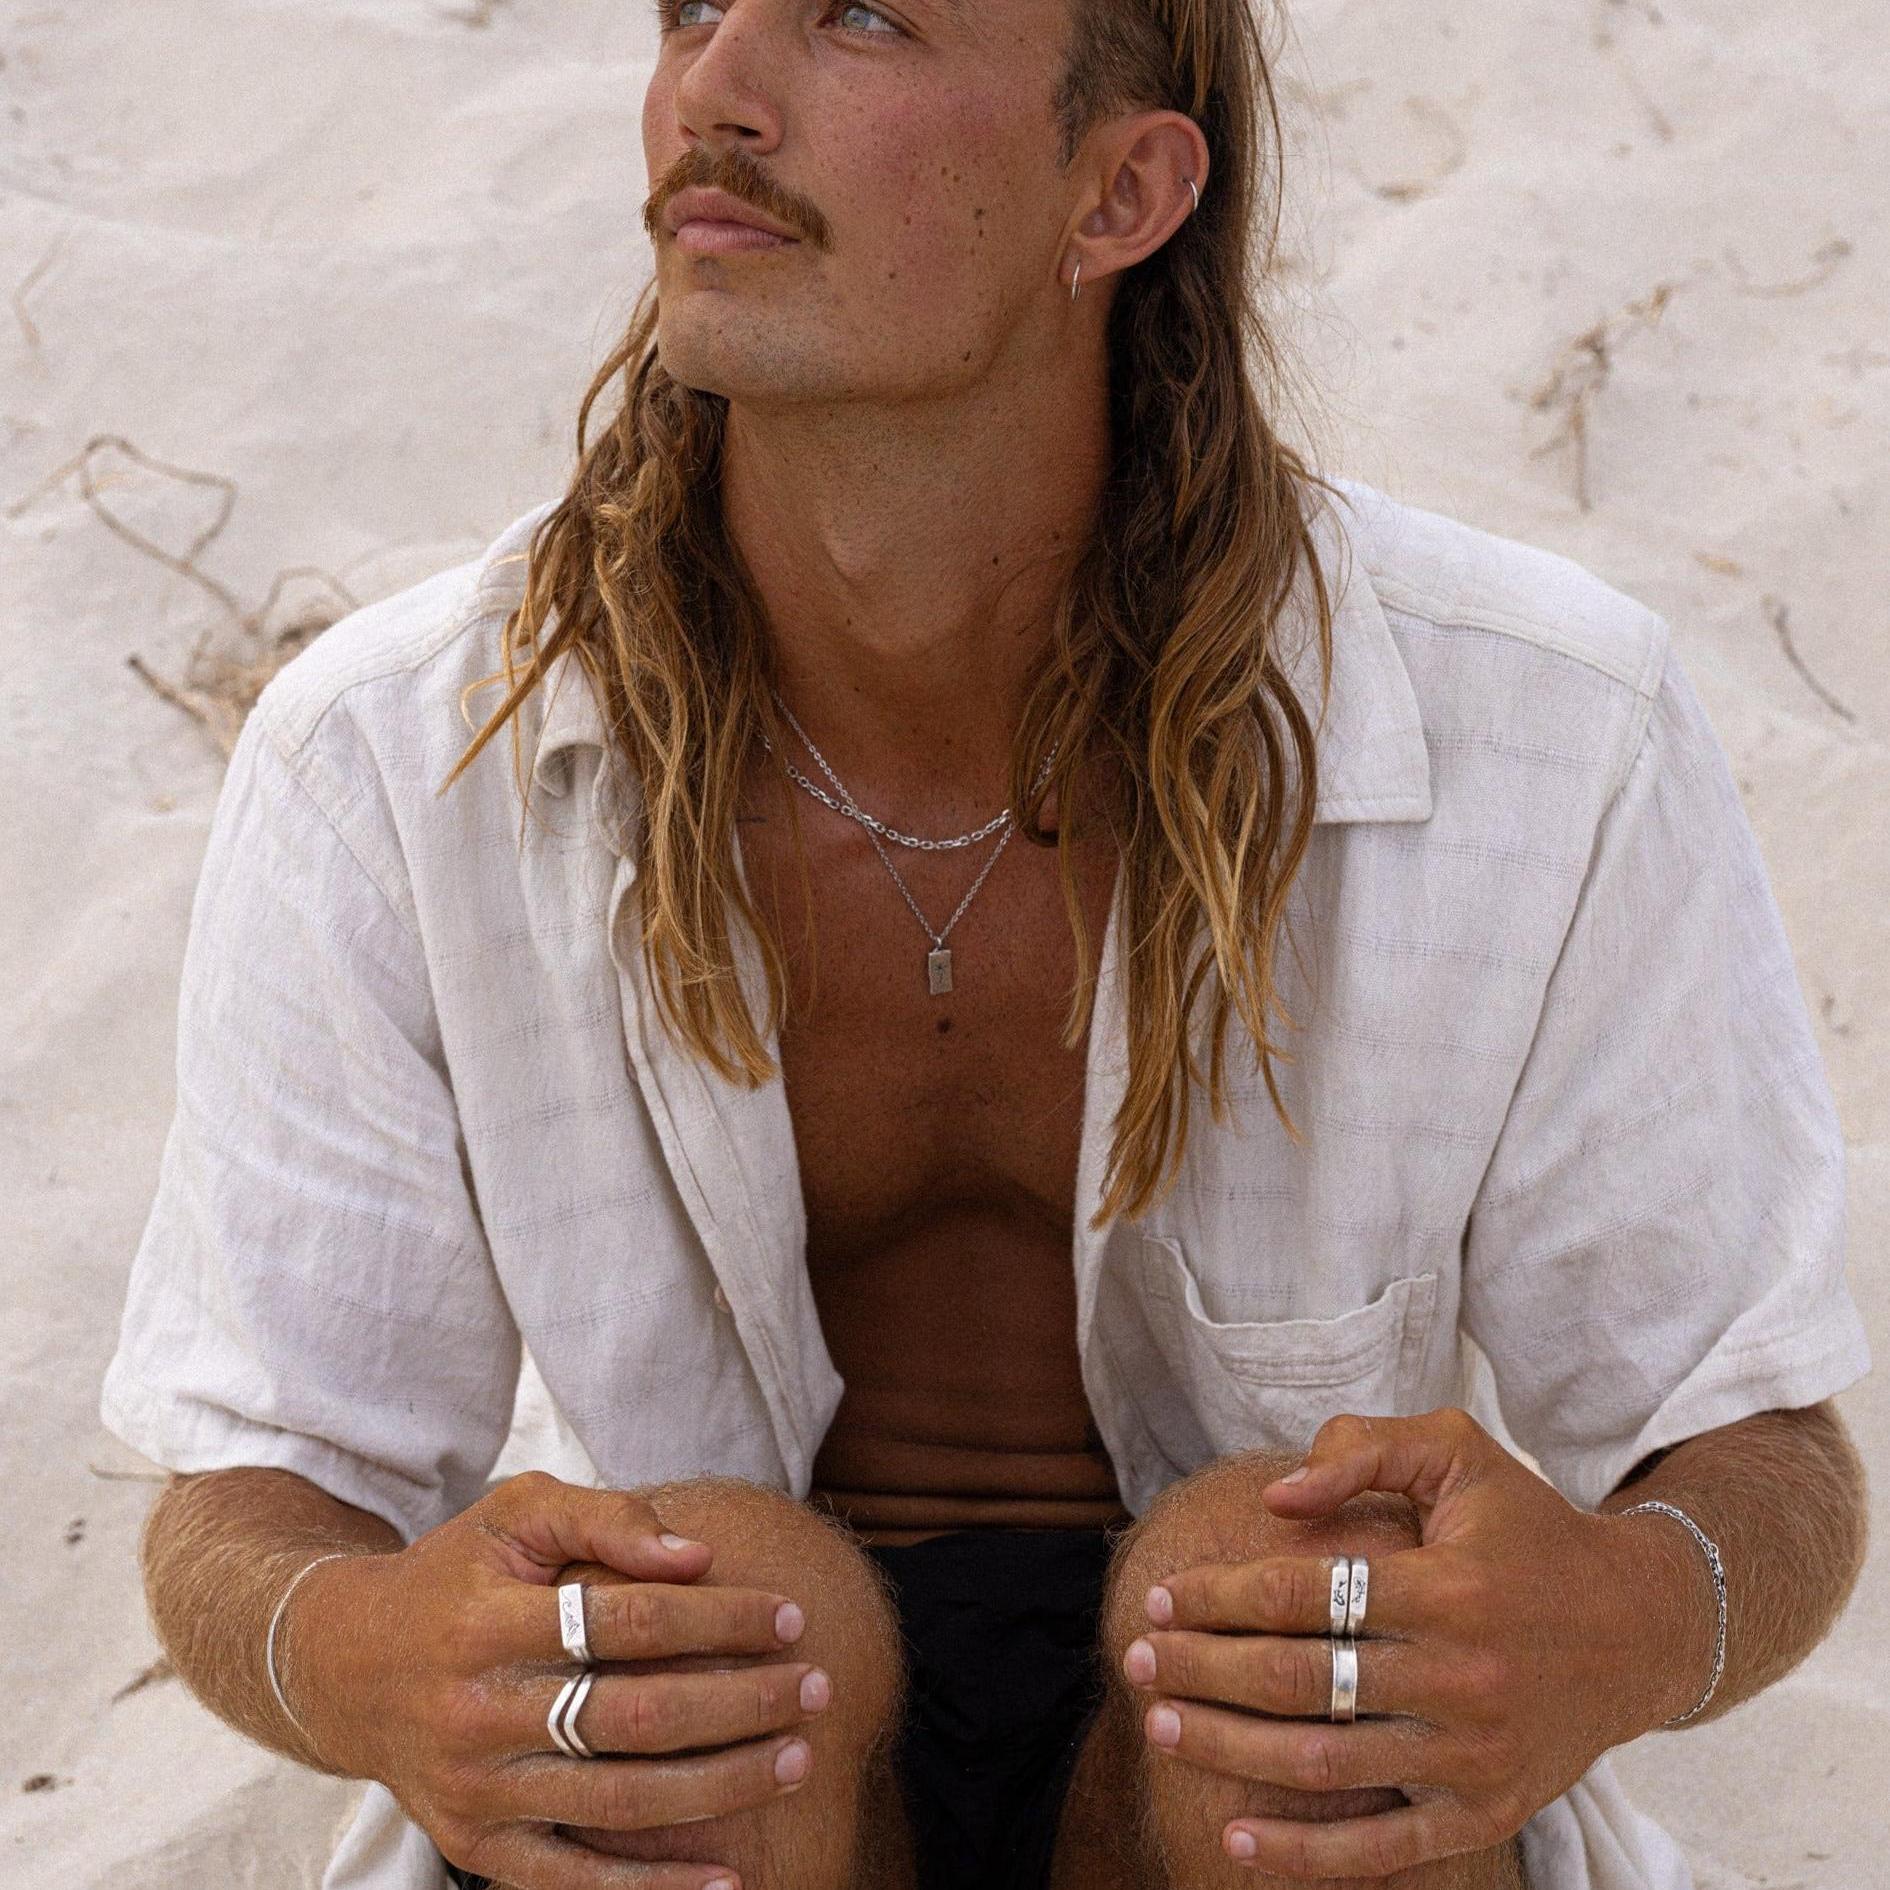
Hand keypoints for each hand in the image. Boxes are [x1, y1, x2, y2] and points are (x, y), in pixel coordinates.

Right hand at [289, 1470, 828, 1889]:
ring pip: (619, 1801)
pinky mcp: (473, 1846)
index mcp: (489, 1621)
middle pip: (635, 1717)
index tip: (789, 1616)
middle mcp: (478, 1712)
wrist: (343, 1665)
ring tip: (798, 1761)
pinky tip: (727, 1882)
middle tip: (818, 1689)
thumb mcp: (516, 1512)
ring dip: (722, 1786)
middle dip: (741, 1705)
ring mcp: (475, 1790)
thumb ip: (607, 1516)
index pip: (629, 1621)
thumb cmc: (456, 1574)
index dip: (718, 1621)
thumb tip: (698, 1555)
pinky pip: (572, 1882)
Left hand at [1123, 1407, 1683, 1879]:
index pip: (1302, 1593)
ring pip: (1322, 1762)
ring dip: (1225, 1749)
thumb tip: (1275, 1496)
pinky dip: (1306, 1855)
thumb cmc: (1529, 1530)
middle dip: (1200, 1669)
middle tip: (1136, 1657)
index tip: (1163, 1596)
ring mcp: (1474, 1754)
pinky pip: (1384, 1848)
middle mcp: (1461, 1675)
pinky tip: (1236, 1839)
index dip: (1219, 1595)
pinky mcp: (1486, 1812)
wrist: (1642, 1628)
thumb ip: (1364, 1450)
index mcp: (1446, 1586)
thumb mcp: (1459, 1452)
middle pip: (1297, 1680)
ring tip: (1157, 1725)